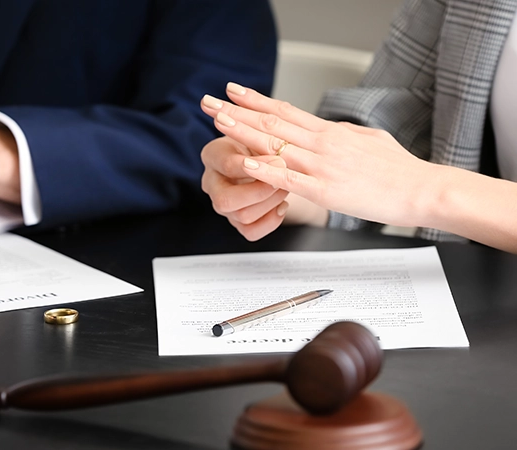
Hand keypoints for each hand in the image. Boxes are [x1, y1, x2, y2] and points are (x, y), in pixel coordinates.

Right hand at [200, 136, 289, 240]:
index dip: (253, 166)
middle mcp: (212, 183)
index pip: (227, 165)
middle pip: (225, 200)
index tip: (278, 160)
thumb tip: (279, 162)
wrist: (265, 154)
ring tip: (284, 187)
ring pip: (241, 216)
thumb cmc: (260, 140)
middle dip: (259, 192)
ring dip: (270, 203)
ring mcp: (223, 205)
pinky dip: (271, 220)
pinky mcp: (237, 221)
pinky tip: (282, 205)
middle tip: (280, 180)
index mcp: (212, 156)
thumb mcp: (259, 133)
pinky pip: (251, 232)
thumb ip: (264, 142)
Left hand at [201, 83, 432, 227]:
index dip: (256, 100)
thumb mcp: (369, 139)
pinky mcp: (325, 190)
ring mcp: (322, 166)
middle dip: (237, 112)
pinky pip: (289, 179)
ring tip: (218, 122)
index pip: (285, 110)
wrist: (422, 188)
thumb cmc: (399, 169)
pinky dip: (265, 171)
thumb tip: (328, 129)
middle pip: (272, 123)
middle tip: (210, 102)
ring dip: (243, 133)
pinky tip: (245, 164)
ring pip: (275, 145)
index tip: (234, 92)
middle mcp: (322, 144)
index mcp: (331, 132)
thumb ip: (343, 134)